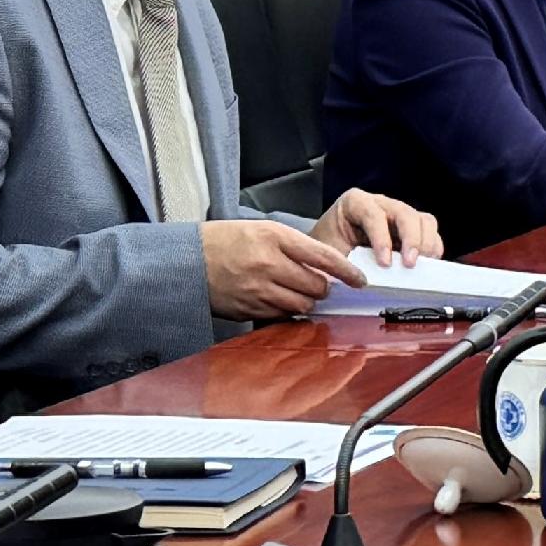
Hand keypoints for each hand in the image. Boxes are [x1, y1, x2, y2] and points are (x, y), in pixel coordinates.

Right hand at [200, 219, 356, 319]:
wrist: (186, 260)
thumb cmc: (226, 241)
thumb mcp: (264, 230)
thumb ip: (296, 246)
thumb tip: (326, 267)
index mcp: (274, 239)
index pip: (323, 257)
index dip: (347, 271)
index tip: (360, 280)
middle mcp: (267, 265)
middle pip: (316, 286)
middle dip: (324, 287)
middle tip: (320, 283)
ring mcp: (256, 290)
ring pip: (302, 305)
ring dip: (307, 300)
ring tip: (298, 291)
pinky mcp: (247, 310)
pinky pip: (281, 316)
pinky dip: (287, 310)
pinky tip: (279, 299)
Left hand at [312, 189, 441, 268]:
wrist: (325, 252)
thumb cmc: (326, 251)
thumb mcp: (328, 255)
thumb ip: (346, 264)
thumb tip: (364, 281)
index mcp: (354, 203)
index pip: (373, 215)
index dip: (381, 238)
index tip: (384, 264)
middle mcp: (380, 203)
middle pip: (405, 213)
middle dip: (412, 239)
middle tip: (410, 264)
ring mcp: (398, 214)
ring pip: (423, 220)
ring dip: (426, 244)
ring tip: (423, 265)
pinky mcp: (411, 227)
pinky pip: (430, 232)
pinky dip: (433, 248)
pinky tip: (427, 264)